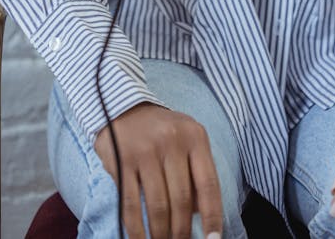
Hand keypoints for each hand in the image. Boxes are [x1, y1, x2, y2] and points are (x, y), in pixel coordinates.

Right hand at [94, 102, 222, 238]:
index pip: (209, 183)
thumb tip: (200, 212)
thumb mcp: (187, 140)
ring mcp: (146, 151)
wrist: (124, 108)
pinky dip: (136, 229)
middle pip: (182, 200)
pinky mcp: (122, 162)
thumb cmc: (163, 130)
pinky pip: (131, 204)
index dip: (213, 215)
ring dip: (160, 234)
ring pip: (158, 206)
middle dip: (182, 231)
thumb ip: (196, 171)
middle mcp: (172, 142)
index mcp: (195, 137)